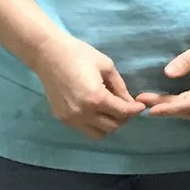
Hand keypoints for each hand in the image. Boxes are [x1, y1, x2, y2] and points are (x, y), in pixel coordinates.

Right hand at [29, 35, 144, 139]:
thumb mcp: (107, 66)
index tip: (141, 106)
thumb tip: (129, 102)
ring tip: (110, 111)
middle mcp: (83, 113)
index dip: (135, 110)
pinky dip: (94, 124)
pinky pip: (84, 130)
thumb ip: (120, 87)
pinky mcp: (62, 119)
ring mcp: (71, 118)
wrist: (48, 54)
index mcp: (96, 98)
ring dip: (108, 125)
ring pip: (99, 134)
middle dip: (123, 118)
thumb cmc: (79, 54)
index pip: (122, 113)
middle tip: (125, 106)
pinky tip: (95, 111)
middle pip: (112, 127)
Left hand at [141, 12, 189, 120]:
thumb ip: (186, 60)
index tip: (149, 108)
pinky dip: (184, 108)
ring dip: (175, 110)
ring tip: (155, 103)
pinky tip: (173, 102)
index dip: (168, 108)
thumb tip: (167, 73)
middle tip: (144, 102)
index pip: (187, 103)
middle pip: (189, 110)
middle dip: (165, 108)